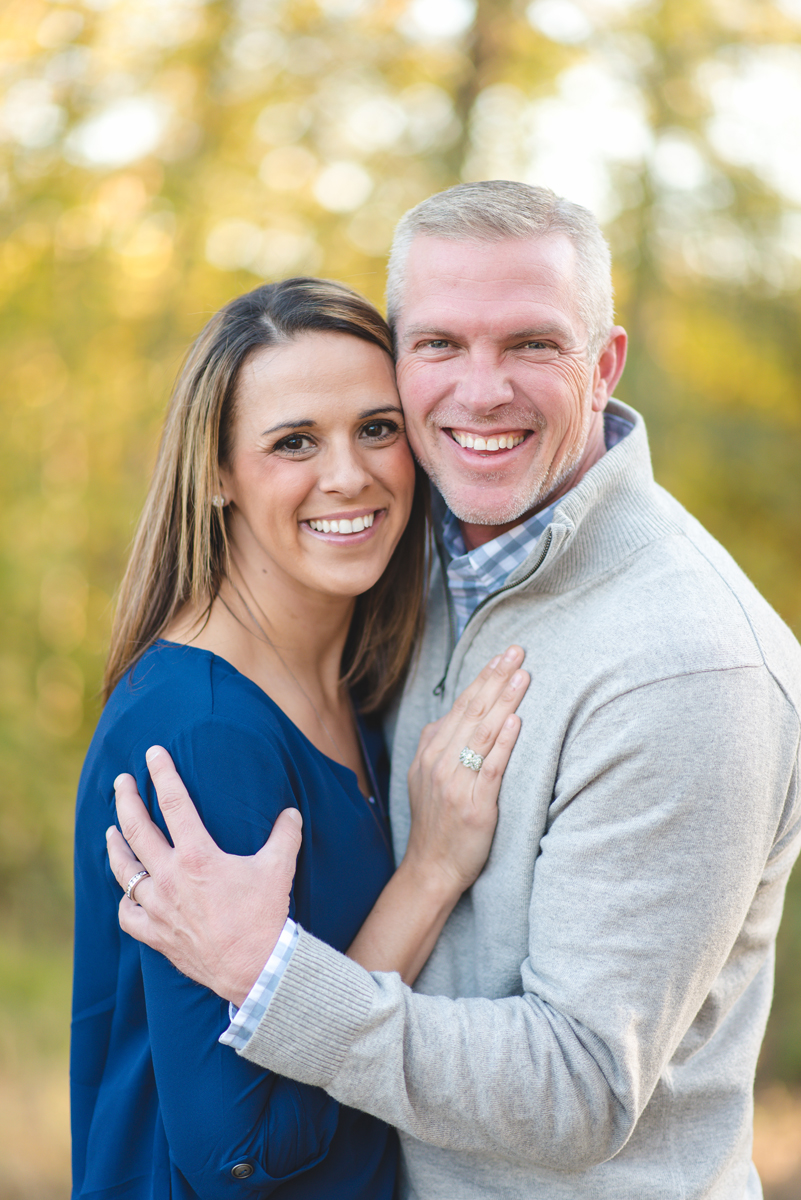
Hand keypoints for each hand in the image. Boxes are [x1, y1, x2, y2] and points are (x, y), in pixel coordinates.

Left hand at [106, 746, 302, 1006]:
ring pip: (125, 871)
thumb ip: (285, 835)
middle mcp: (171, 878)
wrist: (255, 968)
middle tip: (121, 782)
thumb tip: (291, 813)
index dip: (163, 773)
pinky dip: (125, 903)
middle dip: (126, 800)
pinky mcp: (157, 935)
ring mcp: (159, 908)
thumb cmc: (265, 915)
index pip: (174, 803)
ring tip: (111, 831)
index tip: (153, 753)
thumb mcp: (279, 868)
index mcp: (197, 855)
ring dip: (115, 848)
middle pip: (137, 830)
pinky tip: (127, 894)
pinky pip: (128, 916)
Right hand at [404, 645, 528, 897]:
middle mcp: (440, 762)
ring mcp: (455, 783)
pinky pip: (490, 768)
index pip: (460, 705)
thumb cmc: (436, 823)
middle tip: (517, 651)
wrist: (431, 868)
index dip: (483, 677)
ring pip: (482, 733)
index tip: (503, 655)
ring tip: (523, 676)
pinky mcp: (473, 805)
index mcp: (431, 752)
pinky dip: (503, 743)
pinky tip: (515, 722)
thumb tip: (453, 714)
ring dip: (504, 701)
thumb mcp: (425, 777)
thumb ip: (438, 745)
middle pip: (472, 711)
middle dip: (496, 678)